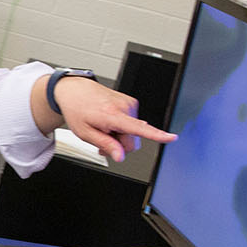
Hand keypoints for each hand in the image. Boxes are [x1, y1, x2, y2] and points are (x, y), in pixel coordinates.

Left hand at [47, 76, 175, 162]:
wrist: (75, 90)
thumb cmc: (78, 110)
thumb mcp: (86, 133)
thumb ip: (106, 145)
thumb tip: (121, 156)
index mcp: (112, 115)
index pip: (139, 128)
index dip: (157, 135)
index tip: (171, 137)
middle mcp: (124, 107)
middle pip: (133, 140)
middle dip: (120, 145)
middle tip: (103, 141)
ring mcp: (129, 104)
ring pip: (133, 133)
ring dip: (120, 136)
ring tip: (104, 129)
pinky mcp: (131, 103)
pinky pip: (132, 124)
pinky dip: (122, 127)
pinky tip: (110, 123)